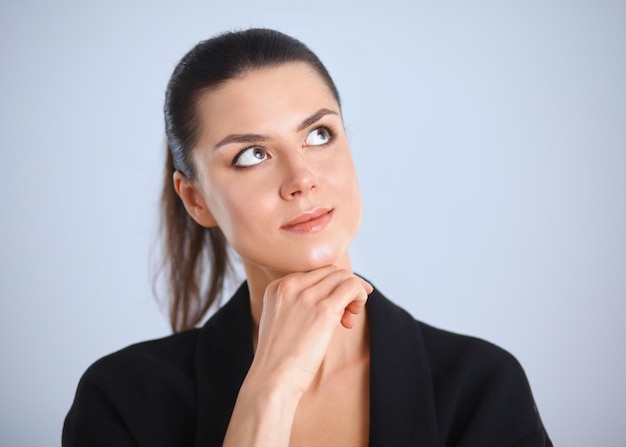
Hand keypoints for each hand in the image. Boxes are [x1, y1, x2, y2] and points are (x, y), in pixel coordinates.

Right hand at [223, 266, 371, 445]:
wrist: (272, 379)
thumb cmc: (279, 359)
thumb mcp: (281, 322)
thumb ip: (298, 306)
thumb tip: (333, 301)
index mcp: (277, 287)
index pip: (315, 272)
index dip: (330, 287)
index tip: (337, 306)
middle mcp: (290, 285)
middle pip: (331, 272)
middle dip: (344, 289)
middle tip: (347, 315)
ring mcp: (307, 295)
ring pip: (344, 276)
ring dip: (354, 294)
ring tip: (349, 319)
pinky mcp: (324, 309)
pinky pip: (352, 287)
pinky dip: (360, 296)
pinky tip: (352, 318)